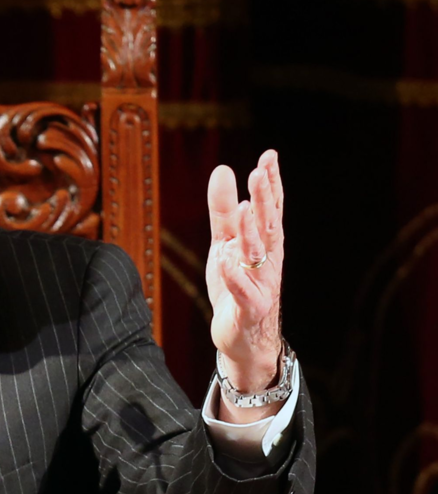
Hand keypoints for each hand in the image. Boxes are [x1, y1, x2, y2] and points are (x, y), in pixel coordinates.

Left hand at [206, 150, 284, 415]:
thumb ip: (223, 210)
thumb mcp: (225, 243)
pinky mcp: (247, 309)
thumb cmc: (237, 285)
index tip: (269, 156)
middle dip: (264, 200)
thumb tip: (223, 169)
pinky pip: (242, 292)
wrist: (242, 337)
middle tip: (260, 172)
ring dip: (251, 232)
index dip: (271, 184)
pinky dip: (234, 276)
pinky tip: (225, 259)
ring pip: (257, 256)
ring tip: (243, 208)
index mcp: (265, 244)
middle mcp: (267, 261)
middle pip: (268, 227)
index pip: (271, 209)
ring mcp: (260, 285)